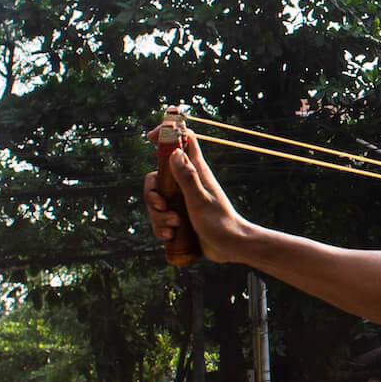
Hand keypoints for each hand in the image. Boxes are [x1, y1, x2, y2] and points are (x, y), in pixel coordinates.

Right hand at [142, 133, 251, 262]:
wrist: (230, 247)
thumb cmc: (220, 223)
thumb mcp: (199, 200)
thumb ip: (187, 177)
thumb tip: (175, 152)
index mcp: (196, 171)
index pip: (183, 141)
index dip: (167, 134)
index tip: (150, 138)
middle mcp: (187, 182)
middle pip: (157, 176)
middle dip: (152, 194)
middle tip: (163, 206)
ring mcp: (182, 199)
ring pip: (157, 200)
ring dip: (158, 215)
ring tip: (174, 226)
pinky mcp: (180, 215)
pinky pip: (160, 217)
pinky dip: (160, 226)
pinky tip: (170, 235)